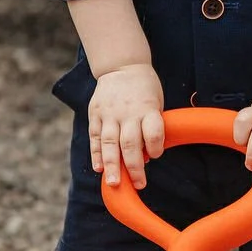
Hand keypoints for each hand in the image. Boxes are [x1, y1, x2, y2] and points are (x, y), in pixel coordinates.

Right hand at [89, 64, 164, 189]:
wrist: (121, 66)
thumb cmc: (145, 90)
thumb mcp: (155, 103)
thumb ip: (150, 127)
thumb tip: (143, 157)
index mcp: (147, 108)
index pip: (153, 131)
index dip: (154, 146)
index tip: (155, 155)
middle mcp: (127, 113)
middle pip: (130, 143)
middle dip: (134, 167)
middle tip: (139, 184)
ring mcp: (109, 114)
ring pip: (110, 143)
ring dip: (112, 165)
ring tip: (114, 183)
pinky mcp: (95, 114)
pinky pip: (95, 137)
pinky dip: (96, 154)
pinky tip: (99, 168)